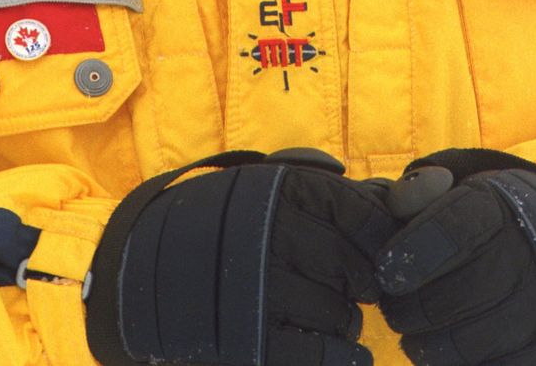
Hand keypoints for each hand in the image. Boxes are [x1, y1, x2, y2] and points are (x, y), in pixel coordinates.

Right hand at [85, 147, 397, 365]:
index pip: (364, 213)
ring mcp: (264, 291)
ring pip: (343, 315)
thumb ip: (327, 188)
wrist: (139, 273)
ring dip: (343, 322)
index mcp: (283, 191)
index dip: (377, 237)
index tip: (373, 250)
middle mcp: (276, 234)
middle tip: (344, 286)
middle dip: (359, 283)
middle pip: (359, 269)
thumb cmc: (218, 225)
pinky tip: (336, 351)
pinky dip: (340, 357)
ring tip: (319, 314)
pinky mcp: (254, 342)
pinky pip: (325, 356)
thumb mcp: (265, 187)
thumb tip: (397, 195)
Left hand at [375, 150, 535, 365]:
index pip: (447, 232)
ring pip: (461, 347)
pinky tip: (452, 351)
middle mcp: (528, 258)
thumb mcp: (465, 191)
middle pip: (445, 300)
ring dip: (425, 346)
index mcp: (500, 210)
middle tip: (396, 307)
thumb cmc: (500, 222)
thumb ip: (419, 195)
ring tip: (418, 333)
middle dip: (404, 309)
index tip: (386, 270)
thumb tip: (395, 204)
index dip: (407, 254)